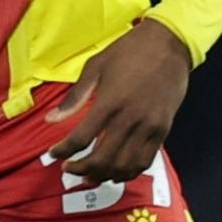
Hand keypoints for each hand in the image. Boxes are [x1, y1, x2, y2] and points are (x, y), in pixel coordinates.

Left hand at [42, 17, 191, 182]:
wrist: (170, 44)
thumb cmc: (128, 52)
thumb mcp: (96, 67)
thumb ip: (74, 97)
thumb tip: (51, 119)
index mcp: (108, 102)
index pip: (81, 138)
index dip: (63, 152)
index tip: (53, 155)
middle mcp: (129, 119)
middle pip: (102, 158)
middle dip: (81, 169)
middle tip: (69, 169)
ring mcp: (149, 127)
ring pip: (124, 165)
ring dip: (104, 176)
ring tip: (89, 176)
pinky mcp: (163, 130)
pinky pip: (145, 160)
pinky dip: (129, 172)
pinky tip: (116, 174)